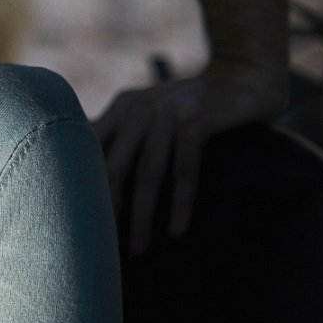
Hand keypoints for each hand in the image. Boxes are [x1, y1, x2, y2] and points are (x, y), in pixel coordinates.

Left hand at [94, 59, 283, 253]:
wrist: (244, 74)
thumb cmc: (195, 104)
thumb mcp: (153, 113)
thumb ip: (125, 134)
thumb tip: (90, 174)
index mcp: (121, 108)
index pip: (90, 152)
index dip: (82, 188)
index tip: (78, 224)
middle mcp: (138, 108)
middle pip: (113, 167)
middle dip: (107, 210)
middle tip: (102, 249)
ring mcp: (167, 113)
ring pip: (148, 173)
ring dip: (142, 215)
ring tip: (139, 249)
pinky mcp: (197, 119)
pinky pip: (185, 168)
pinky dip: (181, 201)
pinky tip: (177, 230)